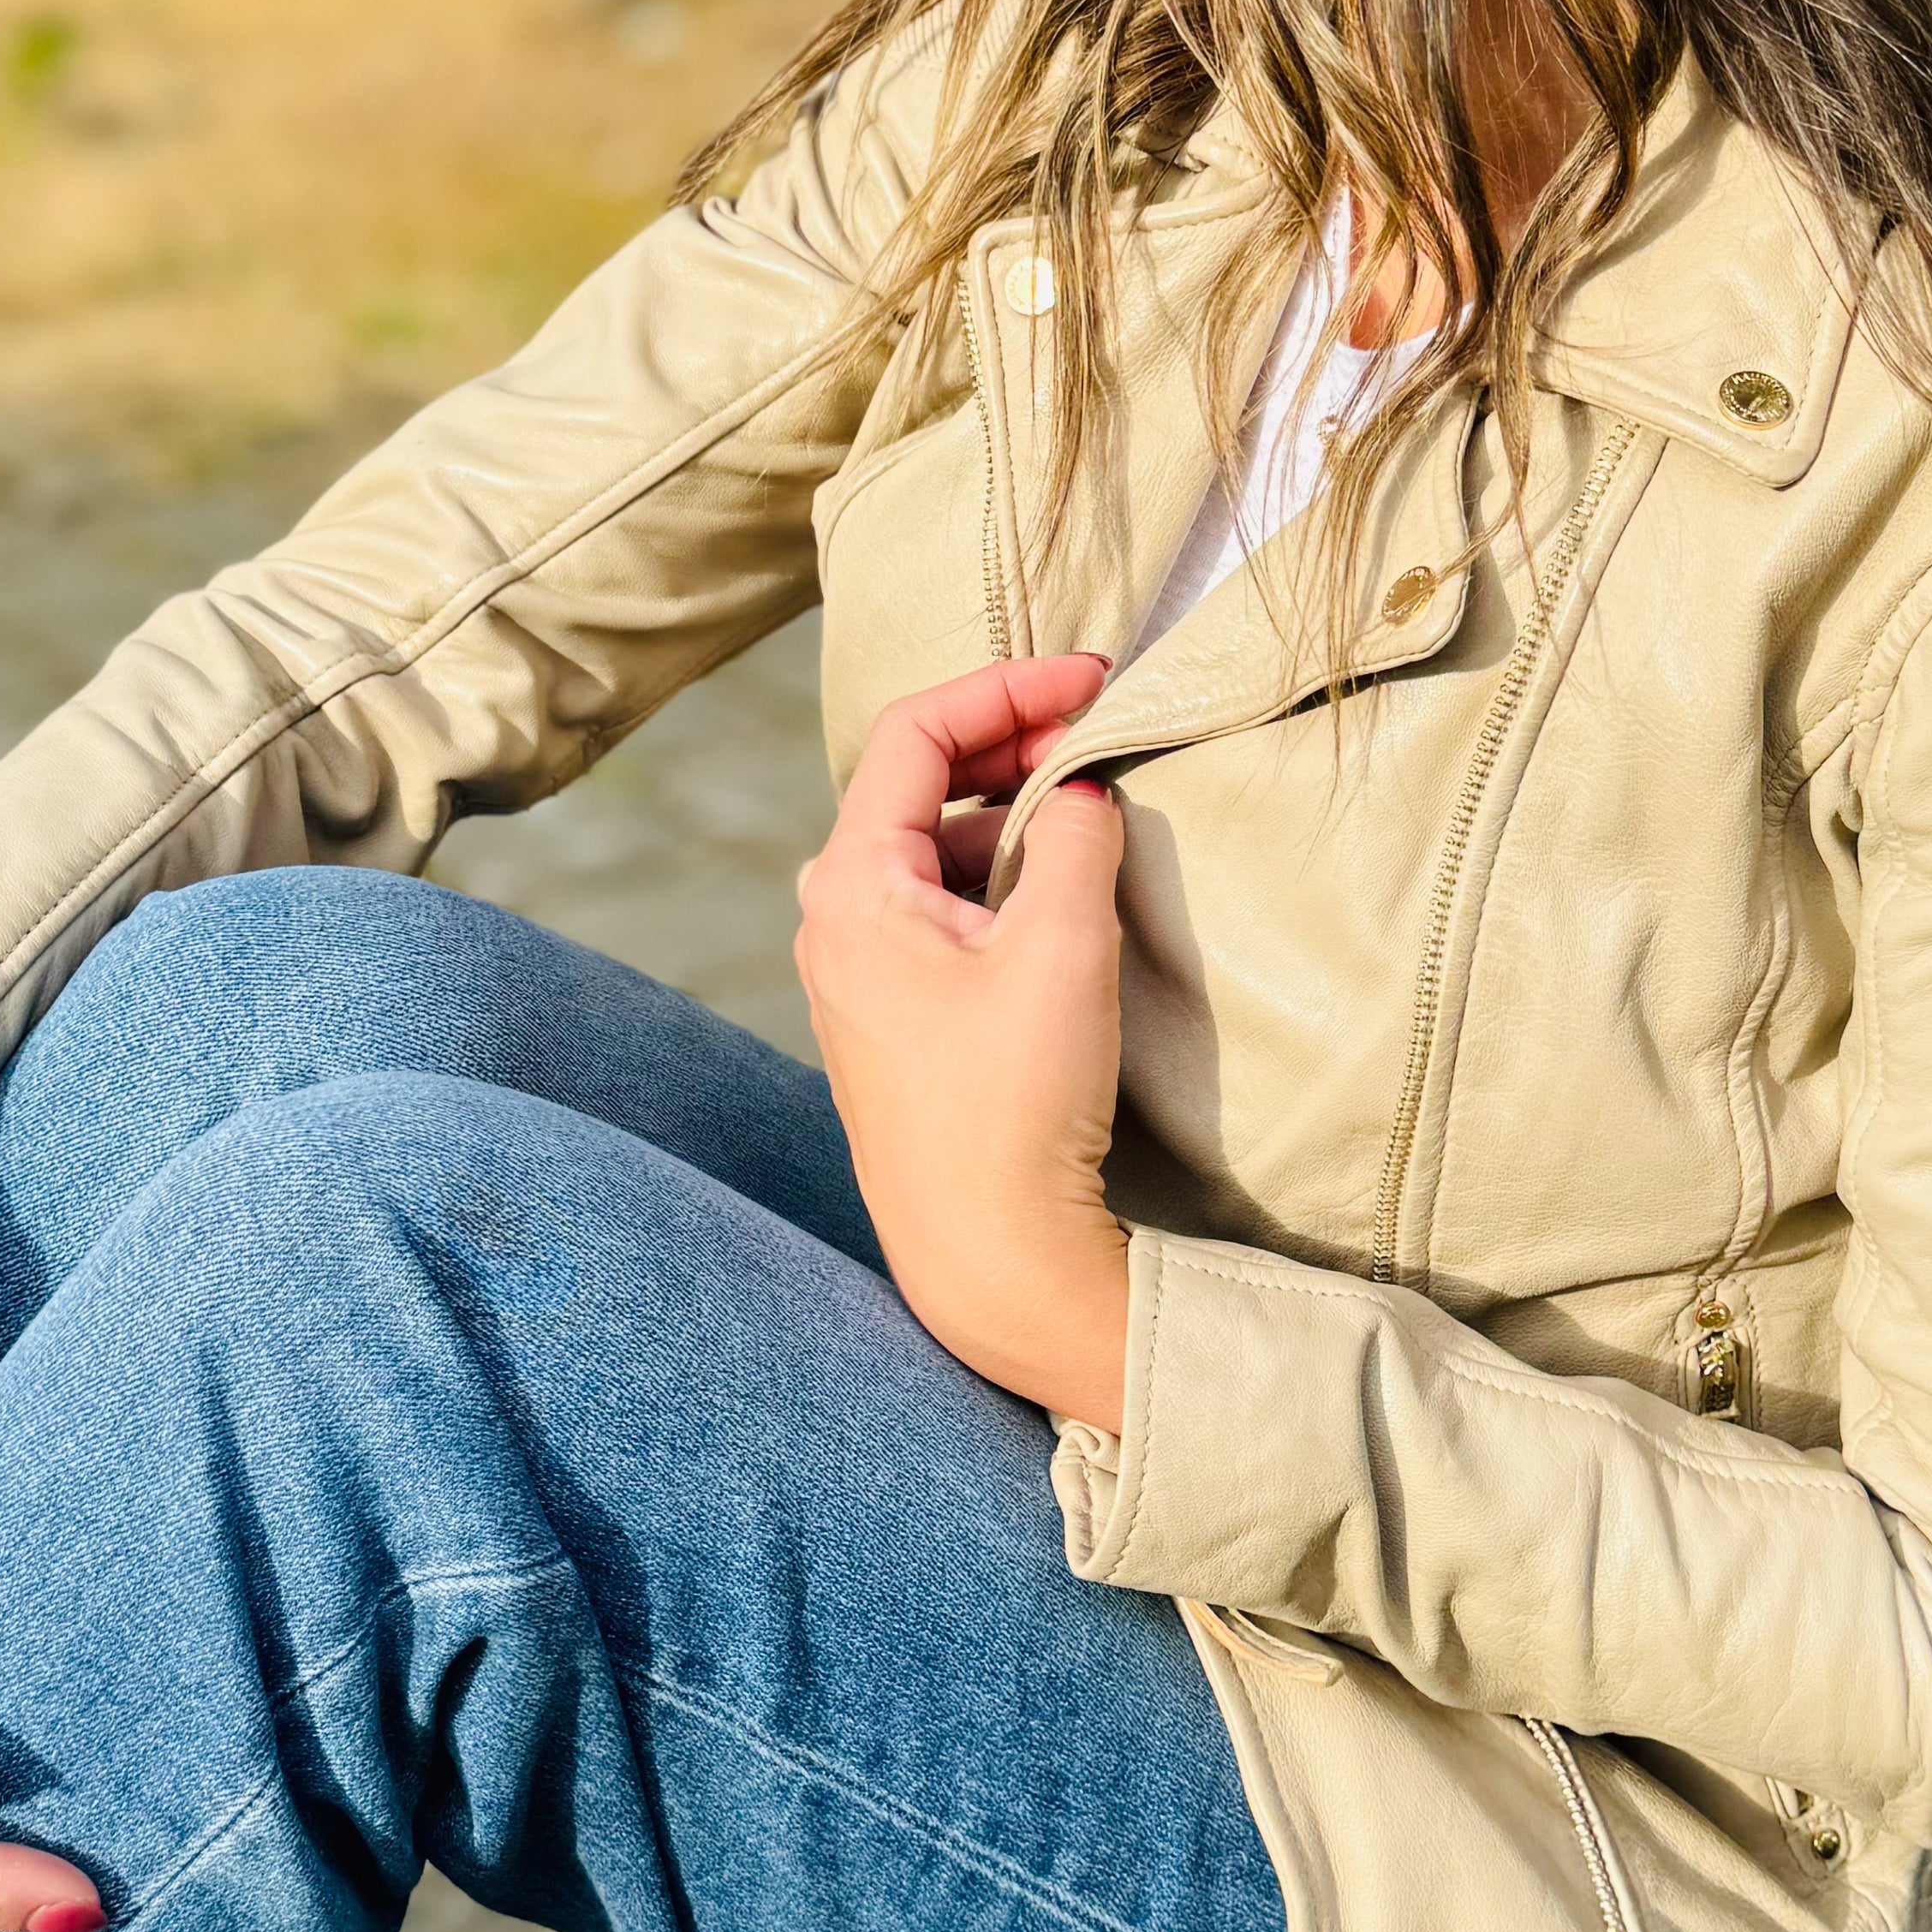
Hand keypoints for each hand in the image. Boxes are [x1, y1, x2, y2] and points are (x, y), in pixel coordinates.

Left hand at [794, 655, 1133, 1427]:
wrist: (990, 1255)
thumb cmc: (1016, 1102)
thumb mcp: (1063, 943)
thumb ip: (1075, 835)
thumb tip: (1080, 791)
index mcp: (850, 885)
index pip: (915, 732)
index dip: (1007, 686)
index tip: (1091, 676)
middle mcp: (832, 919)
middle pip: (914, 783)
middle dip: (1009, 743)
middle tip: (1099, 727)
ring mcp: (855, 971)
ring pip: (931, 848)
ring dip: (1008, 811)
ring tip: (1094, 803)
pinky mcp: (890, 1017)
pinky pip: (938, 907)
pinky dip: (997, 873)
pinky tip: (1060, 884)